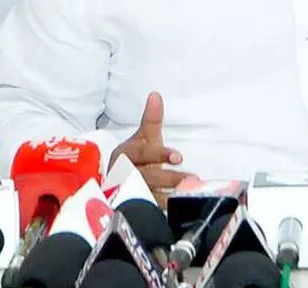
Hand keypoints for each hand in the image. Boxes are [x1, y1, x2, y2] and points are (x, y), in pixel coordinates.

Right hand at [109, 92, 193, 207]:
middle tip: (190, 178)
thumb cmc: (136, 158)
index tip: (178, 157)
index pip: (142, 153)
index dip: (159, 154)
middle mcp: (123, 175)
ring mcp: (127, 195)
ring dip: (168, 198)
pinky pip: (148, 212)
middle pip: (145, 177)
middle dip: (168, 178)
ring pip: (147, 197)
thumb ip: (151, 120)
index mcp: (125, 154)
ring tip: (188, 195)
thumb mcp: (143, 138)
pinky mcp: (132, 211)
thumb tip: (155, 95)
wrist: (117, 185)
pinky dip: (162, 212)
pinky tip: (178, 210)